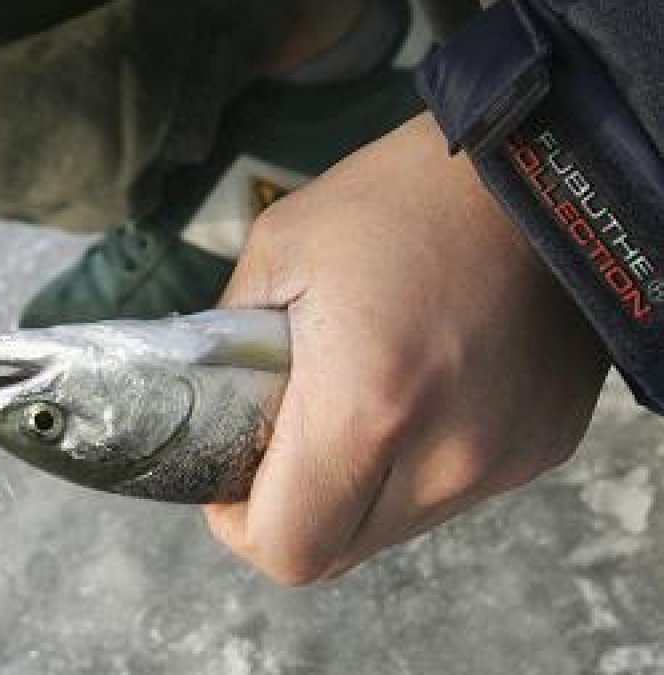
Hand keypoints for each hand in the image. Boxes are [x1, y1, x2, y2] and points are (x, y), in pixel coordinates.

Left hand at [205, 113, 608, 583]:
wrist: (540, 169)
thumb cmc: (402, 197)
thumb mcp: (279, 252)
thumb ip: (228, 346)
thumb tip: (208, 403)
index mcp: (367, 408)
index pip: (288, 548)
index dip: (241, 525)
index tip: (231, 476)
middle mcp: (446, 457)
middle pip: (338, 550)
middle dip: (293, 507)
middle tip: (283, 435)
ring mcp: (503, 461)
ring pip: (393, 527)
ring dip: (354, 488)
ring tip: (355, 399)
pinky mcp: (541, 447)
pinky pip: (451, 491)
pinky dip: (415, 463)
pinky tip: (416, 388)